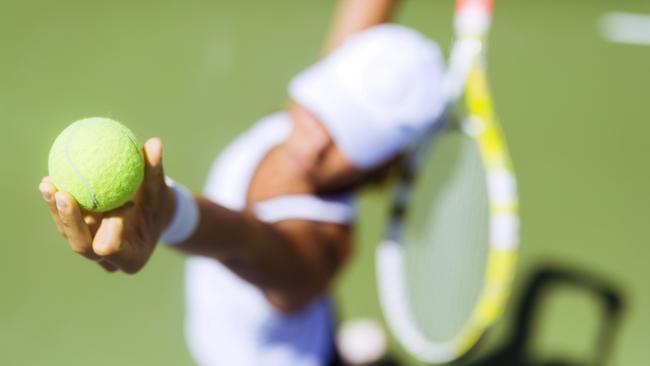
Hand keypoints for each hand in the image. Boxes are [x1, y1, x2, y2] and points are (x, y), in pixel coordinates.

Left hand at [38, 138, 174, 273]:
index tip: (113, 205)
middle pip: (83, 246)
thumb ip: (155, 170)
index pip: (113, 247)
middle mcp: (108, 260)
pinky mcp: (80, 238)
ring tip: (49, 183)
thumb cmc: (158, 203)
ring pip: (69, 234)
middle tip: (65, 195)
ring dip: (57, 210)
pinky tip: (49, 180)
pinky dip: (57, 203)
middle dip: (71, 222)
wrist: (150, 216)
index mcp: (132, 258)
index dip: (108, 230)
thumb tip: (155, 143)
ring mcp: (91, 250)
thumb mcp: (160, 188)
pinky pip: (65, 222)